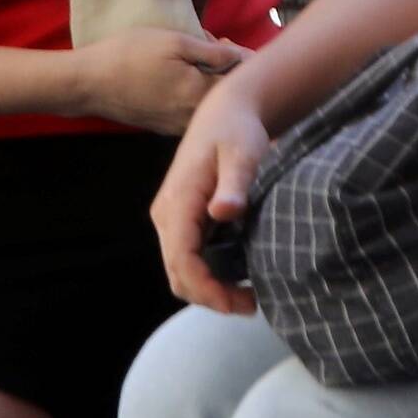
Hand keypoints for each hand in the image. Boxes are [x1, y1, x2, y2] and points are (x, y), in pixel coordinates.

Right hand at [76, 22, 248, 137]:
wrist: (85, 83)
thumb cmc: (129, 55)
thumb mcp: (176, 42)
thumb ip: (214, 53)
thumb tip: (242, 58)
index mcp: (198, 94)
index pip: (237, 82)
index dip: (240, 59)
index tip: (226, 43)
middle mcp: (190, 116)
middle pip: (224, 94)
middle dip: (226, 69)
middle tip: (214, 46)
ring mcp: (174, 125)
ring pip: (207, 103)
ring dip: (209, 80)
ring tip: (196, 58)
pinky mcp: (161, 126)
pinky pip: (189, 110)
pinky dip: (193, 92)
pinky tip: (181, 75)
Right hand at [152, 69, 274, 311]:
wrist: (226, 110)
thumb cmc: (237, 130)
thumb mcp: (243, 151)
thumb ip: (235, 182)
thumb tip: (222, 213)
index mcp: (177, 203)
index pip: (181, 259)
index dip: (205, 287)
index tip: (235, 303)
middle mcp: (167, 216)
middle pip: (177, 272)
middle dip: (209, 296)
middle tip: (251, 306)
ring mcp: (172, 219)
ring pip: (181, 268)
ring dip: (208, 288)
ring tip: (248, 297)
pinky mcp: (182, 219)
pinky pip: (189, 256)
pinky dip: (208, 273)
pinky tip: (239, 274)